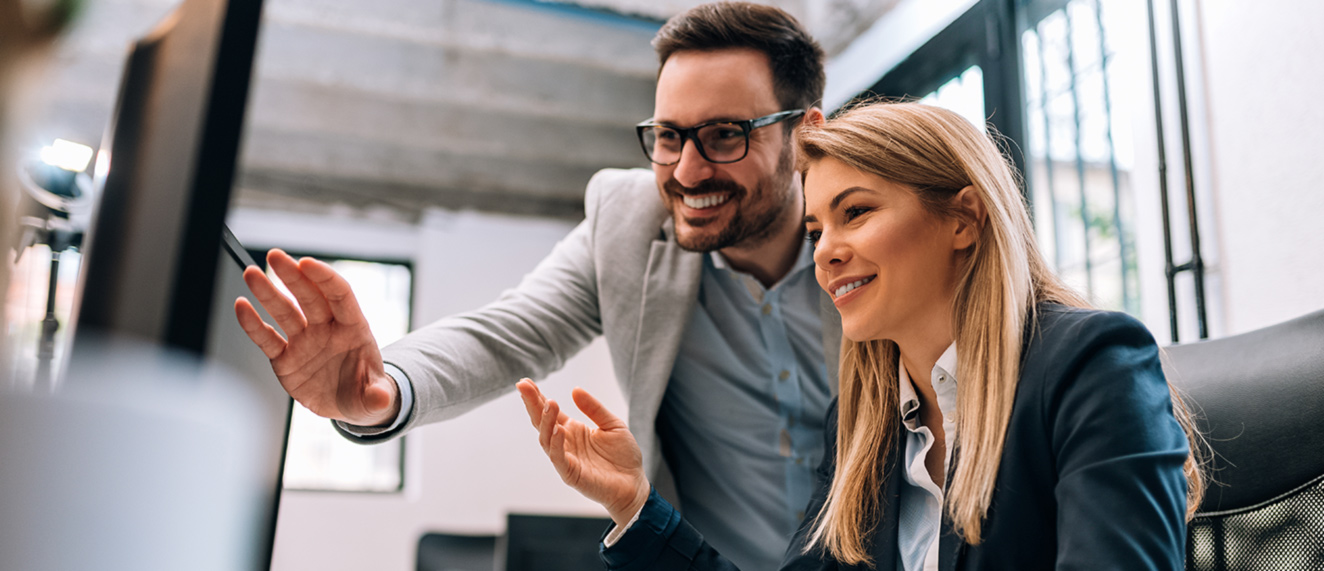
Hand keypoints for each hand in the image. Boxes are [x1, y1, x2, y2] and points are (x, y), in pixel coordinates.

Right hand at [233, 249, 397, 425]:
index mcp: (353, 329)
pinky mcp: (285, 358)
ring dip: (267, 292)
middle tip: (275, 256)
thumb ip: (377, 397)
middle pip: (309, 296)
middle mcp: (326, 329)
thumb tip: (382, 400)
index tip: (307, 263)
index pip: (340, 295)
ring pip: (285, 312)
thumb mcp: (375, 398)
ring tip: (251, 273)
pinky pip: (268, 339)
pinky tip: (241, 306)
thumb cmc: (366, 393)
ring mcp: (304, 342)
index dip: (324, 278)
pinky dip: (253, 324)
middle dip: (292, 275)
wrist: (348, 406)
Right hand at [516, 380, 649, 525]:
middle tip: (523, 386)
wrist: (634, 484)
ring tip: (550, 403)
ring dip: (546, 421)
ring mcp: (565, 459)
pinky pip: (558, 458)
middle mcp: (565, 443)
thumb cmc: (623, 456)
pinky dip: (556, 444)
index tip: (525, 382)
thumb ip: (594, 408)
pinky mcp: (570, 474)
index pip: (550, 411)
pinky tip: (558, 429)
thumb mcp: (612, 424)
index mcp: (572, 430)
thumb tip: (575, 389)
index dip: (537, 397)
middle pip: (541, 422)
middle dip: (532, 404)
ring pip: (546, 439)